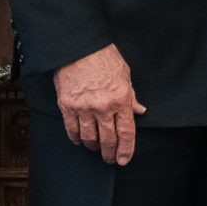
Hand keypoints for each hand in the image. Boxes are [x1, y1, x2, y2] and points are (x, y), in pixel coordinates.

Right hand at [55, 44, 145, 166]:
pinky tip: (79, 139)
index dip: (126, 149)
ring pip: (89, 138)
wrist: (78, 46)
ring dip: (93, 146)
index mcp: (120, 99)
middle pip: (108, 139)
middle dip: (110, 153)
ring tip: (95, 147)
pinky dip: (76, 138)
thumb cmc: (102, 56)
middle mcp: (103, 107)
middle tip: (110, 158)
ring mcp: (84, 108)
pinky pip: (72, 129)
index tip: (124, 159)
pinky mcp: (67, 106)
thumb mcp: (124, 74)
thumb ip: (131, 96)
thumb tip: (139, 110)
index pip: (126, 132)